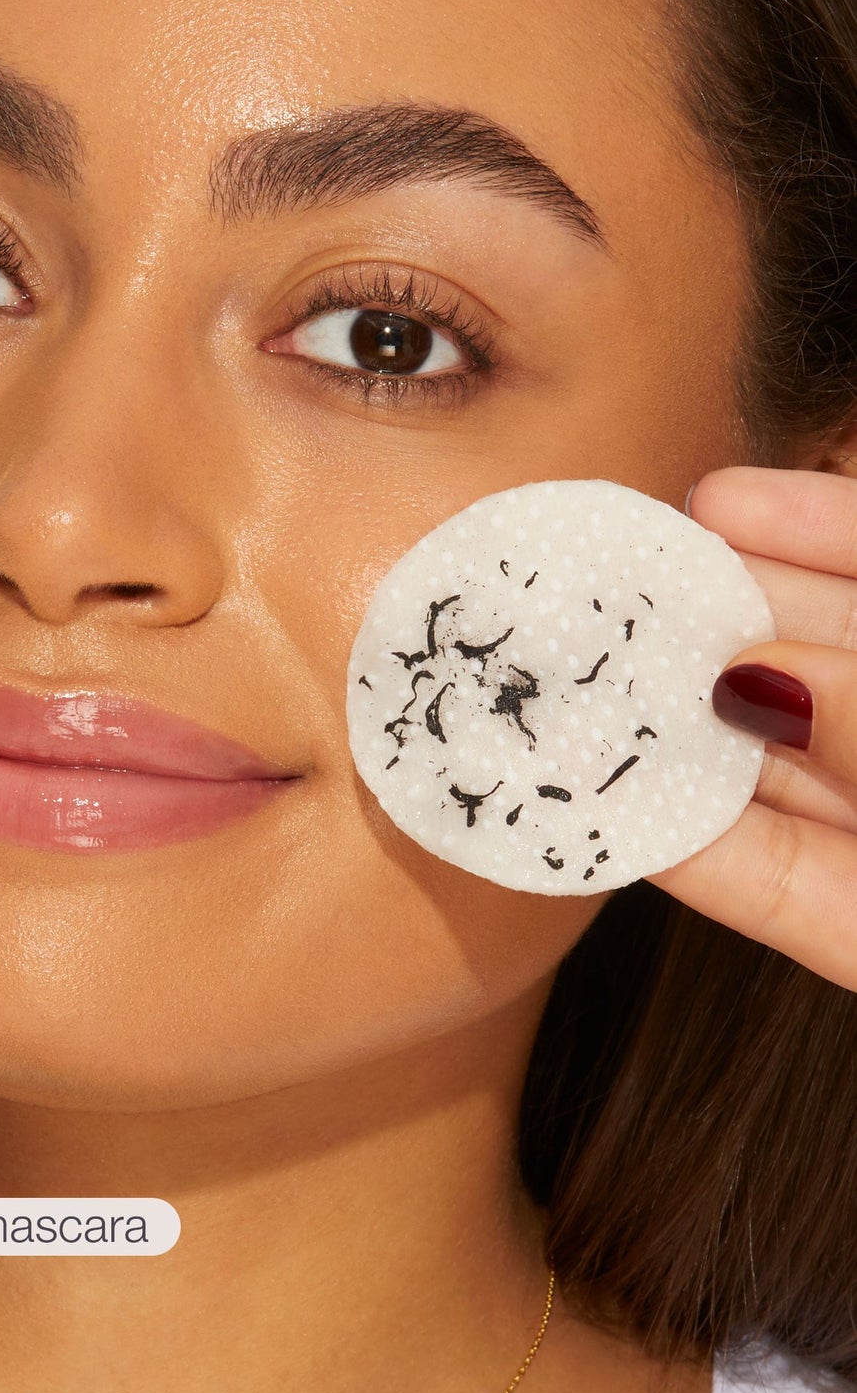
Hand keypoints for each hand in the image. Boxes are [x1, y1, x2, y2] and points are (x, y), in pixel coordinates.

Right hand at [652, 463, 856, 990]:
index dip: (812, 524)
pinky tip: (610, 818)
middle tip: (607, 598)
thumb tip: (753, 671)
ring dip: (676, 742)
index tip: (714, 501)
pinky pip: (783, 891)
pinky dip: (698, 857)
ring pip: (783, 778)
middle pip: (820, 665)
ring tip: (572, 698)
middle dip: (716, 628)